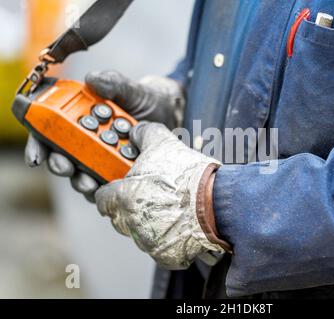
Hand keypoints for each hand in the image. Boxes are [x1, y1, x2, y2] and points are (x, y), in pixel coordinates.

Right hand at [24, 71, 184, 200]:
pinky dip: (107, 190)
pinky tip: (111, 190)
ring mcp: (101, 159)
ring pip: (83, 175)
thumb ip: (113, 83)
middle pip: (62, 158)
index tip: (36, 156)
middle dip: (60, 165)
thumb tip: (92, 79)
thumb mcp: (131, 89)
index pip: (50, 131)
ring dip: (82, 182)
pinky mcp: (118, 173)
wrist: (170, 114)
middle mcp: (86, 141)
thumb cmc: (145, 100)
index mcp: (80, 118)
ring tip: (90, 184)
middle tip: (66, 168)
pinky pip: (108, 186)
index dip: (38, 144)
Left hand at [95, 122, 224, 268]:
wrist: (219, 202)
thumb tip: (135, 131)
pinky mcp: (166, 256)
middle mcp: (132, 223)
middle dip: (130, 207)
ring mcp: (148, 242)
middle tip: (150, 195)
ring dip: (149, 222)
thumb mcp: (164, 143)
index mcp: (124, 198)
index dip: (111, 190)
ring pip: (140, 233)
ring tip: (170, 208)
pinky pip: (159, 247)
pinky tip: (180, 223)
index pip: (102, 198)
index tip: (121, 187)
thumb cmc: (189, 175)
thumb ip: (144, 134)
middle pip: (119, 218)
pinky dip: (167, 237)